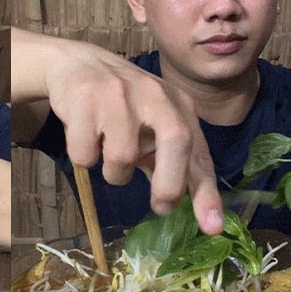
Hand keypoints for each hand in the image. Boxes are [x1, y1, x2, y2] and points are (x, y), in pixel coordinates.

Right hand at [17, 31, 222, 234]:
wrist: (77, 64)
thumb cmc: (121, 106)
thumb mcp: (152, 128)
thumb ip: (171, 163)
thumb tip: (189, 209)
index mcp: (178, 105)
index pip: (198, 152)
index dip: (206, 192)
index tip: (212, 227)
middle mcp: (155, 95)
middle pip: (176, 141)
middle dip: (169, 183)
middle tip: (160, 205)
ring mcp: (119, 94)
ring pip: (122, 157)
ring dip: (114, 173)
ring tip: (107, 157)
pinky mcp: (85, 98)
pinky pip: (84, 153)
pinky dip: (83, 158)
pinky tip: (84, 138)